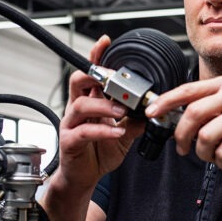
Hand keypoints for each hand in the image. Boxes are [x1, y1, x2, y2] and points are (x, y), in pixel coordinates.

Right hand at [56, 36, 144, 190]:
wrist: (84, 177)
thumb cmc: (98, 153)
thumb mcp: (122, 136)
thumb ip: (134, 123)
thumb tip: (151, 112)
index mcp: (91, 102)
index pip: (91, 74)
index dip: (96, 57)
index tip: (105, 42)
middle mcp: (78, 110)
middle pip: (78, 81)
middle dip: (94, 75)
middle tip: (111, 77)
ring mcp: (72, 124)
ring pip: (81, 104)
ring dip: (103, 105)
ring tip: (121, 111)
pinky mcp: (70, 141)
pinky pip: (84, 131)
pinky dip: (103, 131)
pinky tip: (116, 133)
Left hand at [144, 76, 221, 169]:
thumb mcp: (216, 118)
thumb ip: (194, 114)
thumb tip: (162, 116)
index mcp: (221, 85)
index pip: (186, 90)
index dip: (165, 102)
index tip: (151, 113)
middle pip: (193, 113)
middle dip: (182, 136)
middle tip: (183, 149)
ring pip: (205, 137)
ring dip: (205, 153)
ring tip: (216, 153)